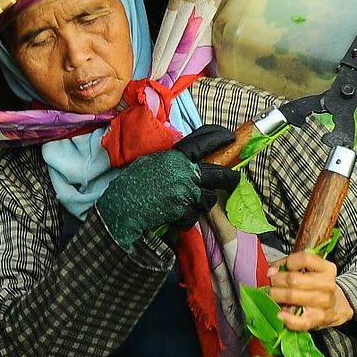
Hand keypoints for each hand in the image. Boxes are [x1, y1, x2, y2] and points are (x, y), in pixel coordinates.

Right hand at [96, 125, 240, 247]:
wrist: (121, 206)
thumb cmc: (131, 184)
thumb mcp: (150, 162)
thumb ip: (170, 160)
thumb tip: (185, 160)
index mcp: (175, 157)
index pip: (203, 141)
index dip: (219, 137)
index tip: (230, 137)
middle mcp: (184, 172)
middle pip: (219, 174)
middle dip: (231, 178)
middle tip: (234, 179)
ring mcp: (185, 193)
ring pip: (208, 199)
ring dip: (202, 203)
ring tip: (191, 204)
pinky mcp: (183, 211)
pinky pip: (193, 216)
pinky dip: (186, 219)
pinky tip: (175, 217)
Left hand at [268, 251, 354, 331]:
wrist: (335, 306)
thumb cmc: (314, 285)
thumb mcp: (306, 269)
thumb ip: (286, 265)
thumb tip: (271, 272)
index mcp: (326, 268)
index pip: (304, 259)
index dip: (287, 262)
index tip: (279, 268)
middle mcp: (328, 285)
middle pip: (293, 279)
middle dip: (276, 281)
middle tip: (272, 284)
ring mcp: (325, 302)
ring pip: (292, 296)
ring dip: (277, 295)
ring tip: (274, 295)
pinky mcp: (319, 319)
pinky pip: (301, 321)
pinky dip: (288, 319)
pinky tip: (280, 314)